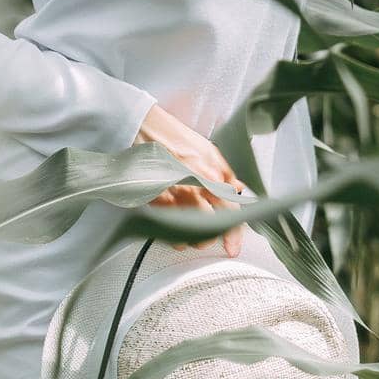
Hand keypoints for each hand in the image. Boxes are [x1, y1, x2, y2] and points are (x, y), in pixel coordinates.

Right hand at [133, 103, 246, 257]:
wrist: (142, 130)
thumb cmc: (173, 137)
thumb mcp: (208, 149)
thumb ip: (225, 173)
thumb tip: (237, 190)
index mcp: (209, 177)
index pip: (229, 213)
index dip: (233, 235)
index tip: (232, 248)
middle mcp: (191, 191)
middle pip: (209, 231)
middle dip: (212, 236)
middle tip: (210, 232)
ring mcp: (171, 200)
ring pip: (188, 238)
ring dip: (192, 238)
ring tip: (192, 227)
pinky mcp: (153, 205)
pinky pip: (167, 235)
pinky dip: (173, 236)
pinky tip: (175, 225)